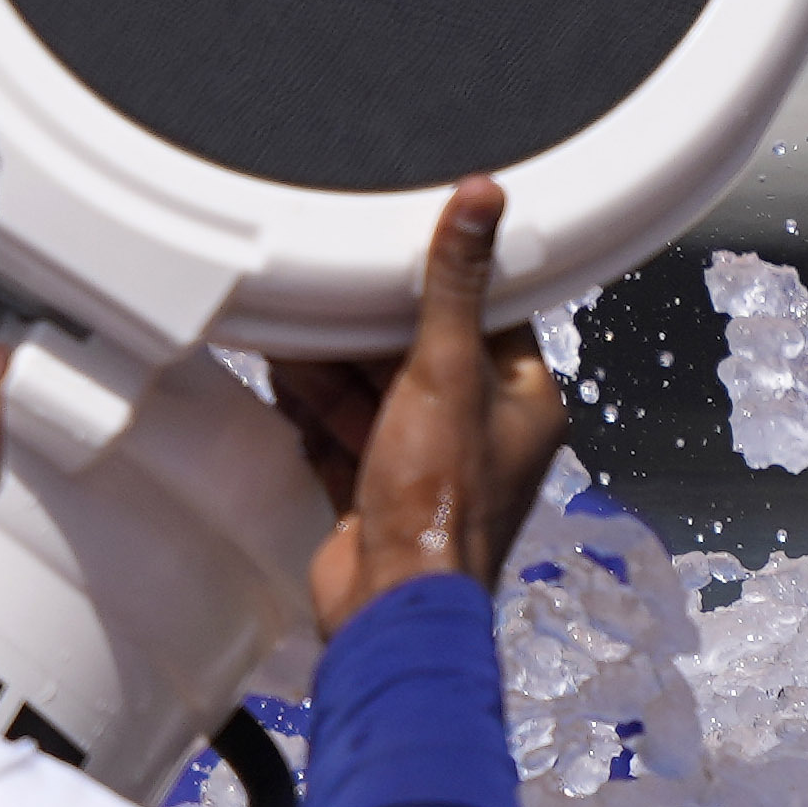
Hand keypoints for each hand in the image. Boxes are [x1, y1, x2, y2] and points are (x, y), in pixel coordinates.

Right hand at [267, 179, 564, 636]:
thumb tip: (480, 204)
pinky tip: (286, 380)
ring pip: (377, 394)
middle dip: (369, 326)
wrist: (390, 602)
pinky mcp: (376, 492)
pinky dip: (316, 409)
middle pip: (422, 354)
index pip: (489, 317)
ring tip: (295, 329)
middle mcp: (480, 432)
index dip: (442, 282)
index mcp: (521, 402)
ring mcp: (425, 464)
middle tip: (331, 286)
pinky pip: (344, 433)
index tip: (402, 248)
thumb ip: (455, 286)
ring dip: (335, 365)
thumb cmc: (439, 506)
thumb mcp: (445, 371)